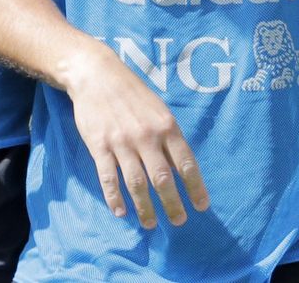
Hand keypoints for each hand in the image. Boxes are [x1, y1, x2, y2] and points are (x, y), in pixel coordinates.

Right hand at [66, 50, 209, 228]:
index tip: (201, 206)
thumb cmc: (132, 92)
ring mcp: (121, 142)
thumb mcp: (158, 109)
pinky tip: (121, 212)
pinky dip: (115, 198)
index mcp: (166, 125)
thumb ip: (169, 137)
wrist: (97, 74)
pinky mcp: (99, 146)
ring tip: (151, 224)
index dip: (195, 187)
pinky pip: (108, 178)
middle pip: (163, 179)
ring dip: (145, 208)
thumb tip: (180, 167)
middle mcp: (146, 136)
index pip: (186, 163)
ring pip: (136, 183)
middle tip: (179, 221)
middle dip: (173, 204)